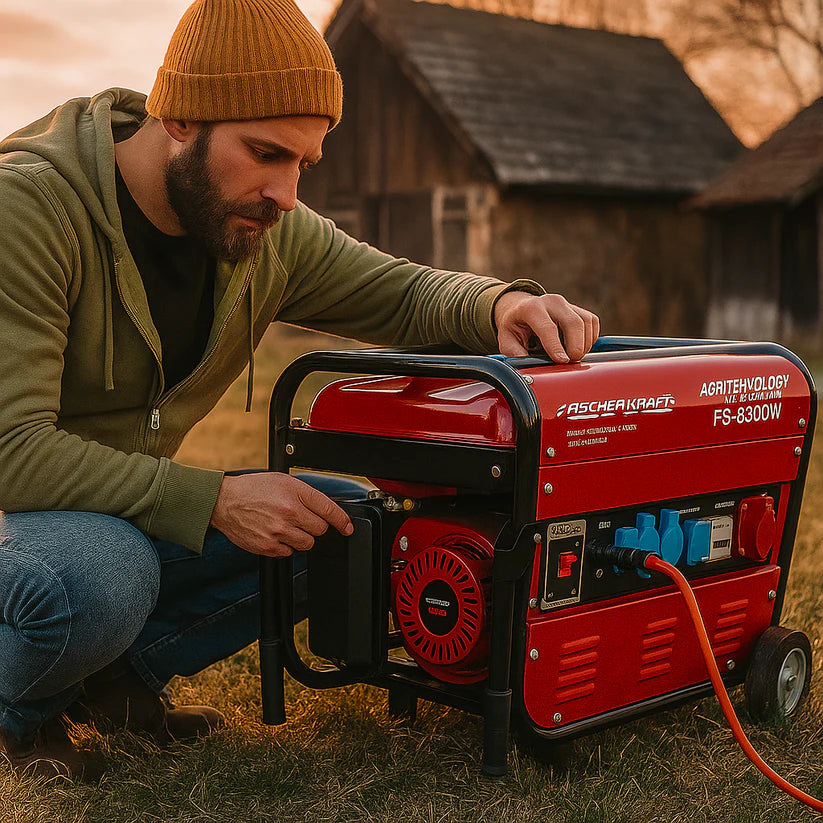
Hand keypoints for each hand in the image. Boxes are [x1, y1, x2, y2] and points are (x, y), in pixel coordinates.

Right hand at [210, 472, 353, 556]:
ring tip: (285, 525)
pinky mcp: (268, 547)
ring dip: (301, 537)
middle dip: (315, 526)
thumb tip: (327, 511)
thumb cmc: (254, 489)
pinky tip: (274, 533)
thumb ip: (307, 495)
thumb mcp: (284, 482)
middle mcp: (289, 513)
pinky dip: (286, 546)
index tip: (348, 528)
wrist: (224, 501)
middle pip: (320, 530)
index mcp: (296, 494)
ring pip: (307, 544)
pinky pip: (289, 553)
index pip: (329, 510)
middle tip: (299, 518)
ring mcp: (279, 532)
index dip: (343, 521)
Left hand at [493, 292, 599, 361]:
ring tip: (573, 356)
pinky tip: (578, 347)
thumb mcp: (506, 341)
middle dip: (576, 346)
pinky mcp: (577, 309)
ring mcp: (566, 304)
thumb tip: (531, 366)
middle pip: (573, 323)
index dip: (556, 346)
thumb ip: (516, 353)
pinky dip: (590, 338)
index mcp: (531, 308)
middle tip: (571, 362)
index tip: (562, 361)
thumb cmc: (514, 327)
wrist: (520, 309)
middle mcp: (551, 302)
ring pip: (586, 323)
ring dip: (584, 344)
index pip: (548, 327)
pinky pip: (592, 323)